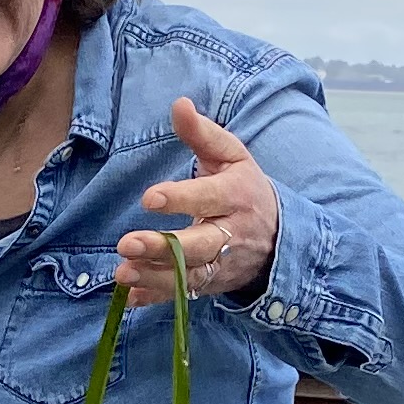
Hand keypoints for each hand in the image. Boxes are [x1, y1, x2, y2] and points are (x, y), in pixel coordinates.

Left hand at [116, 96, 279, 305]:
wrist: (280, 237)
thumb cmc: (245, 188)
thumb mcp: (231, 156)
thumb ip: (202, 133)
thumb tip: (178, 104)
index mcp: (235, 196)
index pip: (208, 197)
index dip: (181, 199)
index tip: (149, 198)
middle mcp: (231, 233)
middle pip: (199, 245)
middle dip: (162, 247)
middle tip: (126, 244)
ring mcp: (222, 264)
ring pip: (191, 275)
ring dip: (155, 278)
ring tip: (123, 273)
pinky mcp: (212, 284)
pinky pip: (185, 295)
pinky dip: (158, 299)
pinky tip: (130, 298)